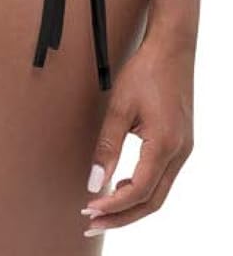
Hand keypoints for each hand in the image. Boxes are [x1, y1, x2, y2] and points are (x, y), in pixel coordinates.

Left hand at [80, 35, 194, 234]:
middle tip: (91, 223)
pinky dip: (142, 190)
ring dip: (132, 206)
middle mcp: (179, 152)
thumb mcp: (120, 107)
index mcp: (165, 144)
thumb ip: (107, 146)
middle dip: (122, 217)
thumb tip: (95, 182)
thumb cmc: (145, 71)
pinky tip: (122, 186)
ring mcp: (183, 150)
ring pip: (159, 193)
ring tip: (103, 209)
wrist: (172, 49)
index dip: (114, 206)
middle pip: (152, 201)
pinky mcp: (180, 144)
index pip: (139, 190)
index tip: (89, 209)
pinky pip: (163, 178)